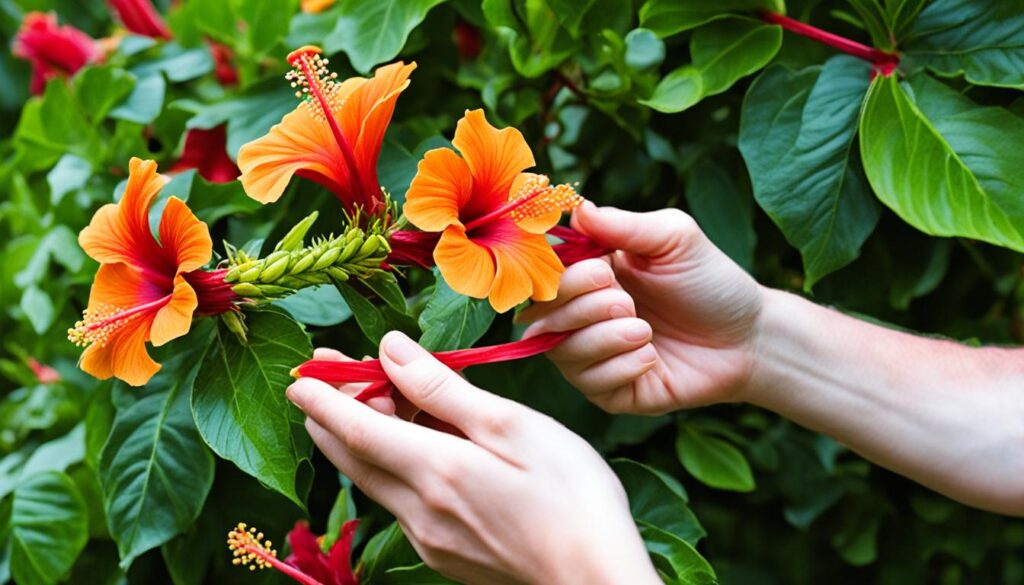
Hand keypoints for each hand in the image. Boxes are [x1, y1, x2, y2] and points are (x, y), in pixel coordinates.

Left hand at [287, 332, 659, 584]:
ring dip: (363, 437)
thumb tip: (390, 350)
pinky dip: (393, 465)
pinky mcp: (444, 555)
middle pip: (354, 456)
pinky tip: (416, 447)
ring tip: (376, 398)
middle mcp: (418, 510)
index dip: (323, 398)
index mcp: (435, 469)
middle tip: (324, 375)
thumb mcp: (511, 425)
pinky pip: (400, 502)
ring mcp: (428, 538)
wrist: (597, 578)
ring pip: (375, 478)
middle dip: (331, 413)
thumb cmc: (570, 493)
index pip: (355, 428)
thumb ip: (443, 389)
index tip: (300, 374)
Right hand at [519, 202, 763, 413]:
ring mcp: (594, 356)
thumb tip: (577, 209)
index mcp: (589, 274)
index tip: (604, 270)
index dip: (561, 276)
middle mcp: (582, 315)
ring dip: (604, 338)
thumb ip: (624, 225)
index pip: (544, 277)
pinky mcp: (611, 392)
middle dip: (584, 307)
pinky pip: (591, 384)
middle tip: (629, 302)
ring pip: (562, 352)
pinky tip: (652, 357)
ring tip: (646, 330)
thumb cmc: (711, 282)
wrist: (749, 337)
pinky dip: (621, 367)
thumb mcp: (674, 239)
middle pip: (542, 316)